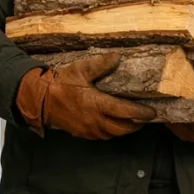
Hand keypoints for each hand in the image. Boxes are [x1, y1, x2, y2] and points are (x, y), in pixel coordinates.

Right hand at [16, 53, 155, 139]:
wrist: (40, 99)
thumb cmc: (62, 83)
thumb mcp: (81, 69)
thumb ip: (101, 64)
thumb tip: (118, 57)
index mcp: (97, 104)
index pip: (126, 112)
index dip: (141, 113)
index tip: (152, 112)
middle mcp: (95, 120)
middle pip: (122, 128)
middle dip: (136, 125)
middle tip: (145, 119)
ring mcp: (88, 129)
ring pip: (112, 134)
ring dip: (124, 130)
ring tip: (132, 122)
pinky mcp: (82, 133)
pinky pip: (101, 136)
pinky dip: (111, 132)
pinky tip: (113, 125)